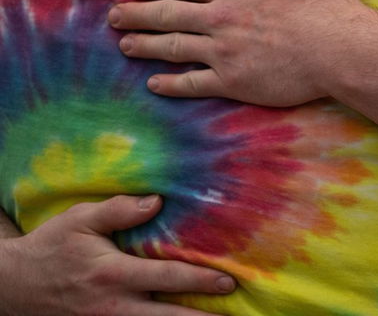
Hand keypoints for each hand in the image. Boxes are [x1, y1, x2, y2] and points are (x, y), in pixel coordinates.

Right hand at [0, 195, 232, 314]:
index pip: (166, 277)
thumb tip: (157, 201)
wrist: (12, 285)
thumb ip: (119, 211)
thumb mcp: (80, 220)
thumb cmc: (50, 246)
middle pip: (166, 315)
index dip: (199, 280)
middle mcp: (113, 303)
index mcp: (113, 273)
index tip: (227, 281)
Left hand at [109, 0, 367, 105]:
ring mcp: (223, 52)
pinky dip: (169, 84)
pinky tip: (154, 83)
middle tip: (114, 17)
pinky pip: (192, 84)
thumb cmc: (328, 1)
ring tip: (124, 45)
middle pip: (167, 15)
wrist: (343, 48)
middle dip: (136, 14)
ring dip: (144, 46)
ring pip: (172, 48)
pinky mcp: (233, 81)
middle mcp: (221, 18)